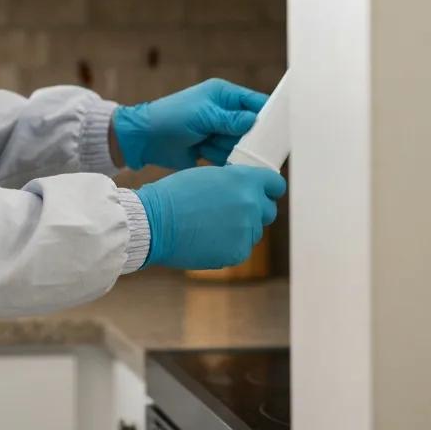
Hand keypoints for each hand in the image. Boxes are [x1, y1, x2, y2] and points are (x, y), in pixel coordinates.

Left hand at [111, 78, 265, 169]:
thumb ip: (229, 119)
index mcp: (223, 95)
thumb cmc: (170, 118)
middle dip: (249, 140)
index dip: (268, 115)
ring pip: (240, 145)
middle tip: (248, 149)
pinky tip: (216, 161)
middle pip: (251, 128)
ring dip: (232, 151)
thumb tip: (254, 121)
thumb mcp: (202, 115)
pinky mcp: (212, 149)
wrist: (144, 139)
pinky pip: (228, 157)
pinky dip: (225, 162)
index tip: (283, 130)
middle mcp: (224, 113)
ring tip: (213, 149)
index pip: (255, 103)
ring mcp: (218, 132)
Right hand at [137, 165, 285, 269]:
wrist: (154, 222)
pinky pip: (241, 248)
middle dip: (255, 210)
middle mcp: (251, 205)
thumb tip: (243, 190)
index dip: (269, 188)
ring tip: (211, 225)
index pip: (275, 184)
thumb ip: (232, 182)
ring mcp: (246, 231)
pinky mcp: (237, 253)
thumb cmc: (173, 195)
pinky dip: (228, 245)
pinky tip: (207, 238)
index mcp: (244, 181)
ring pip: (253, 231)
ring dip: (240, 228)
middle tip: (232, 210)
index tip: (263, 192)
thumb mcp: (207, 176)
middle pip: (268, 210)